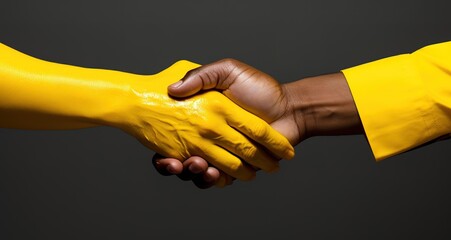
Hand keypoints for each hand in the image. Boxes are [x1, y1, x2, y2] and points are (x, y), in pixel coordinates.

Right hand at [153, 59, 304, 187]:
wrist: (289, 109)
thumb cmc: (260, 88)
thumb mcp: (228, 71)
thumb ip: (202, 75)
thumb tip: (172, 89)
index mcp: (202, 117)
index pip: (174, 132)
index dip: (162, 142)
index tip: (160, 145)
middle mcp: (208, 137)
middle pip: (182, 156)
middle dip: (176, 164)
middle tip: (180, 162)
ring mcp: (221, 154)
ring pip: (197, 172)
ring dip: (194, 173)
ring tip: (200, 167)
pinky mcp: (235, 169)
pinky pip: (218, 180)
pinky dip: (213, 181)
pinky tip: (213, 174)